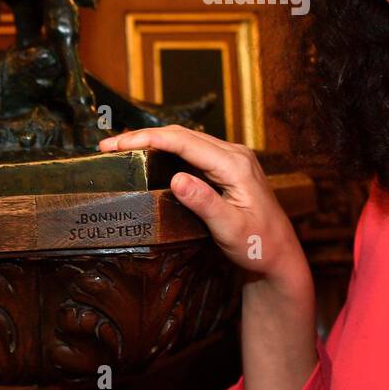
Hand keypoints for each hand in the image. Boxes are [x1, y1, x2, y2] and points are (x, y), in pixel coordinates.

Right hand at [97, 125, 306, 285]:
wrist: (280, 255)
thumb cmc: (258, 246)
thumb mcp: (231, 230)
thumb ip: (205, 204)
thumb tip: (176, 179)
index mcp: (235, 165)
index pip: (184, 142)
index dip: (148, 139)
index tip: (118, 144)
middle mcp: (234, 154)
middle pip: (182, 135)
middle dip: (143, 136)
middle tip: (108, 146)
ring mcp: (232, 158)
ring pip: (186, 139)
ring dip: (153, 140)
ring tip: (120, 148)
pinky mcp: (227, 167)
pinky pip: (192, 150)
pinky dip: (166, 149)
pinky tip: (148, 155)